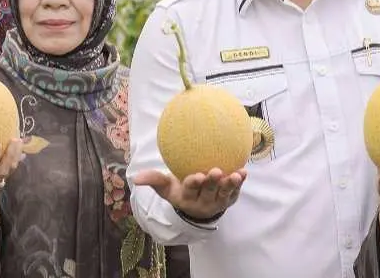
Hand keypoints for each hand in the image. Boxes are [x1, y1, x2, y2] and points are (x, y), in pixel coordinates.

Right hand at [131, 167, 247, 220]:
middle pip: (209, 191)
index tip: (197, 176)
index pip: (190, 190)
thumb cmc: (180, 191)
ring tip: (236, 174)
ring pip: (224, 193)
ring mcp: (218, 201)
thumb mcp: (166, 188)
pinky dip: (240, 183)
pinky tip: (244, 172)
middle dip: (213, 183)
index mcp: (187, 197)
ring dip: (230, 184)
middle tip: (216, 171)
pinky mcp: (229, 199)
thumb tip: (135, 178)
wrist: (197, 207)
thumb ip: (153, 180)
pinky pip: (235, 191)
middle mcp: (203, 201)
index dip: (194, 184)